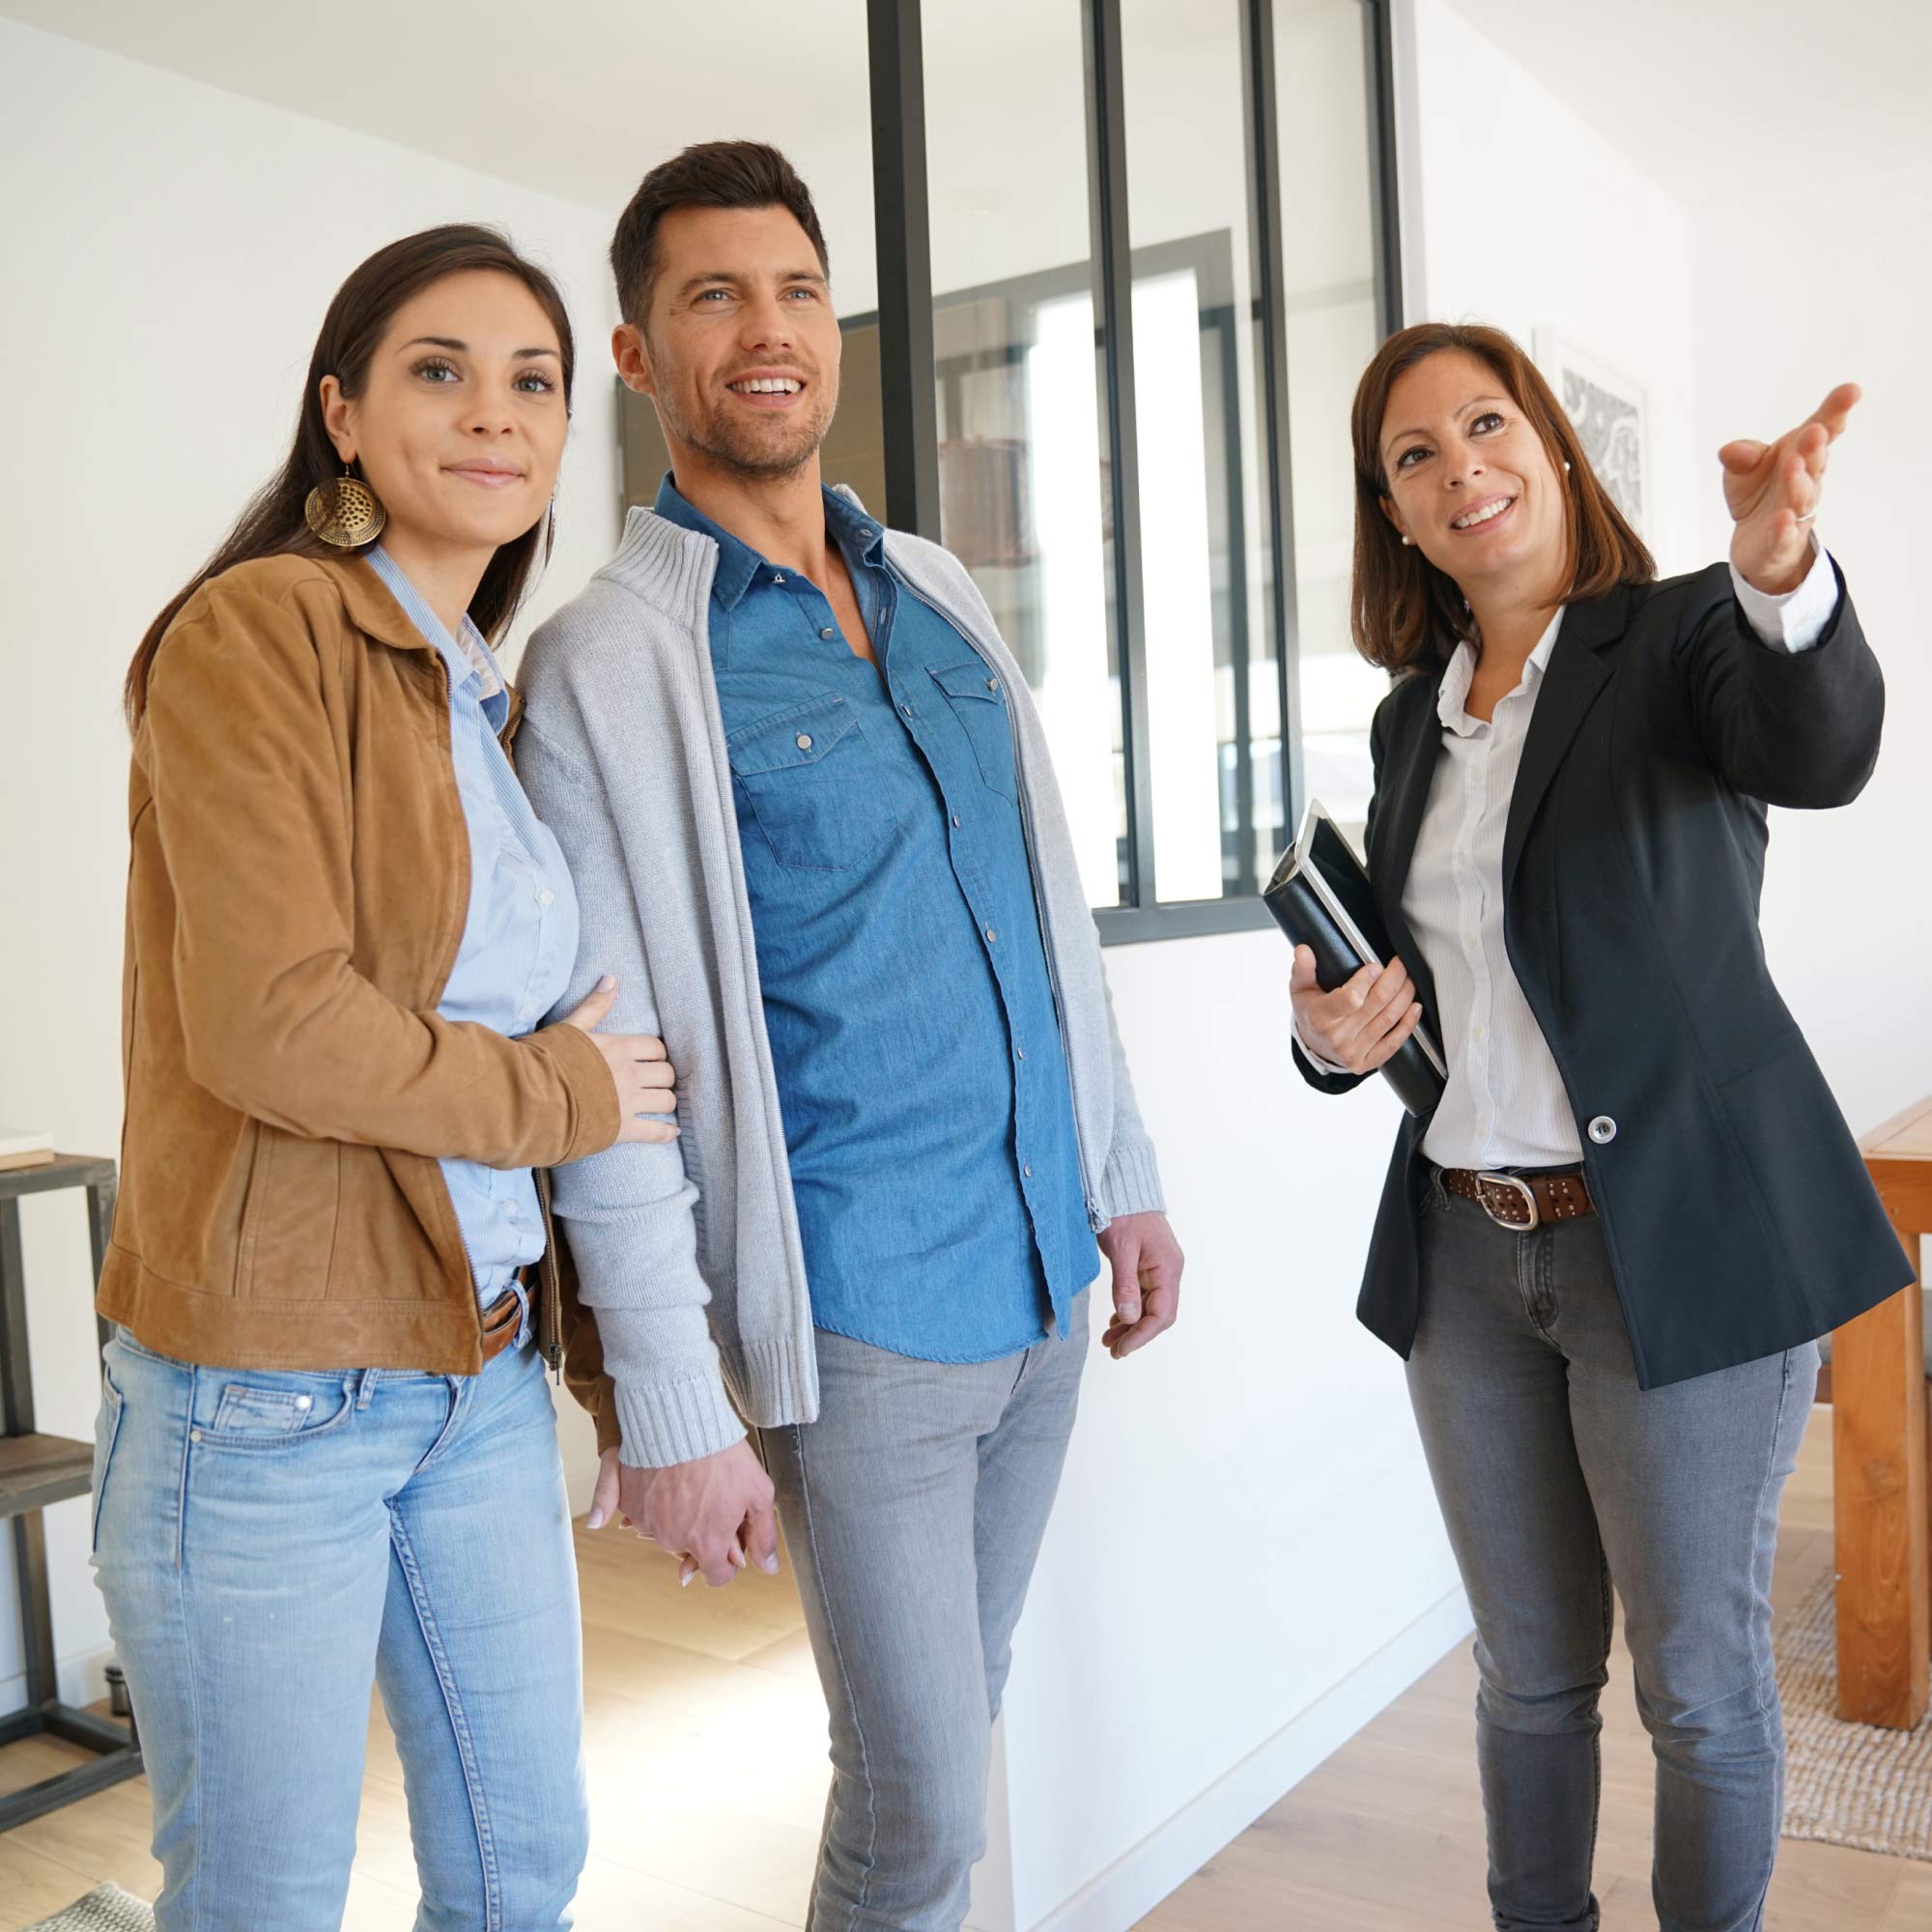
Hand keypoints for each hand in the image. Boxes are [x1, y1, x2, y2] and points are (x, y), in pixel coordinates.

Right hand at [558, 976, 678, 1144]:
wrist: (529, 1098)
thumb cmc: (546, 1061)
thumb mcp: (571, 1027)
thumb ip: (595, 1005)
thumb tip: (611, 979)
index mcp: (620, 1048)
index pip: (655, 1048)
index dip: (655, 1054)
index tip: (650, 1060)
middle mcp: (630, 1075)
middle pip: (665, 1074)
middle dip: (662, 1078)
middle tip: (655, 1082)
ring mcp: (628, 1103)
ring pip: (666, 1101)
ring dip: (665, 1102)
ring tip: (660, 1104)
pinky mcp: (622, 1130)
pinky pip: (656, 1133)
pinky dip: (666, 1133)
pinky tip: (670, 1132)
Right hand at [585, 1439, 777, 1588]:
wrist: (681, 1420)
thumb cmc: (723, 1454)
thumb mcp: (758, 1492)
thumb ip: (763, 1535)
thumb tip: (768, 1567)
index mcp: (707, 1544)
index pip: (717, 1576)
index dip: (728, 1560)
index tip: (730, 1539)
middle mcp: (674, 1540)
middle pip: (691, 1550)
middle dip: (702, 1533)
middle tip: (711, 1499)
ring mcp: (648, 1523)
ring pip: (667, 1532)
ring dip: (677, 1517)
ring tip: (690, 1484)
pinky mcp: (629, 1504)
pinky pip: (644, 1514)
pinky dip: (654, 1503)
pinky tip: (667, 1481)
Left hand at [1098, 1211, 1182, 1358]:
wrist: (1124, 1187)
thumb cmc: (1124, 1213)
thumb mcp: (1121, 1249)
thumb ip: (1125, 1285)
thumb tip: (1129, 1319)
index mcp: (1168, 1268)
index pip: (1161, 1314)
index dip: (1142, 1335)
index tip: (1121, 1349)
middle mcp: (1169, 1271)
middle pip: (1159, 1314)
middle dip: (1136, 1335)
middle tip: (1113, 1349)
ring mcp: (1161, 1269)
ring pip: (1151, 1307)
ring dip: (1132, 1326)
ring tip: (1109, 1340)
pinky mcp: (1150, 1266)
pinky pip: (1145, 1296)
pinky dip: (1131, 1310)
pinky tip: (1117, 1321)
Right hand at [1290, 946, 1421, 1074]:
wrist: (1314, 1047)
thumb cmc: (1310, 1014)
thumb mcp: (1300, 990)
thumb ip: (1303, 969)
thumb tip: (1303, 951)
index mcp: (1320, 1017)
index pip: (1351, 998)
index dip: (1367, 980)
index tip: (1375, 967)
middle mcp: (1337, 1037)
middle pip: (1377, 1003)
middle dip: (1394, 979)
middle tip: (1399, 965)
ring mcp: (1353, 1052)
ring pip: (1389, 1019)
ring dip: (1405, 996)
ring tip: (1408, 981)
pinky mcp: (1366, 1062)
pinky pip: (1394, 1043)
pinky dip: (1408, 1024)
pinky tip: (1414, 1008)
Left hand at [1719, 382, 1858, 596]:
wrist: (1756, 544)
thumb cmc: (1759, 495)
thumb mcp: (1744, 470)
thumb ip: (1743, 457)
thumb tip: (1730, 451)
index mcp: (1801, 456)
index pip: (1822, 431)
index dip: (1836, 412)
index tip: (1851, 390)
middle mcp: (1805, 482)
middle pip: (1814, 463)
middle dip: (1815, 446)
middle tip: (1815, 430)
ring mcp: (1795, 513)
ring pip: (1801, 497)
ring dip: (1798, 481)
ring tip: (1794, 465)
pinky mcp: (1780, 542)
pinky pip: (1783, 535)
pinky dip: (1784, 528)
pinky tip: (1782, 519)